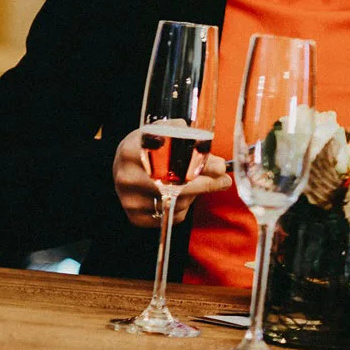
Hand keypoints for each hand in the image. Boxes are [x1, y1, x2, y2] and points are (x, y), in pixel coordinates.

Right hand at [112, 128, 230, 229]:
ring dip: (196, 193)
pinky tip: (180, 194)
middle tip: (224, 179)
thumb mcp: (162, 131)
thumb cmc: (149, 147)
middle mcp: (128, 177)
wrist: (125, 166)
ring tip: (199, 181)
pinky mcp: (137, 217)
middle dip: (207, 182)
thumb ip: (185, 136)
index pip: (172, 159)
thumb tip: (209, 154)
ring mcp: (131, 200)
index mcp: (132, 150)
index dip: (199, 164)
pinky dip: (184, 206)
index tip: (220, 166)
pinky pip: (174, 216)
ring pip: (179, 202)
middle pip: (177, 185)